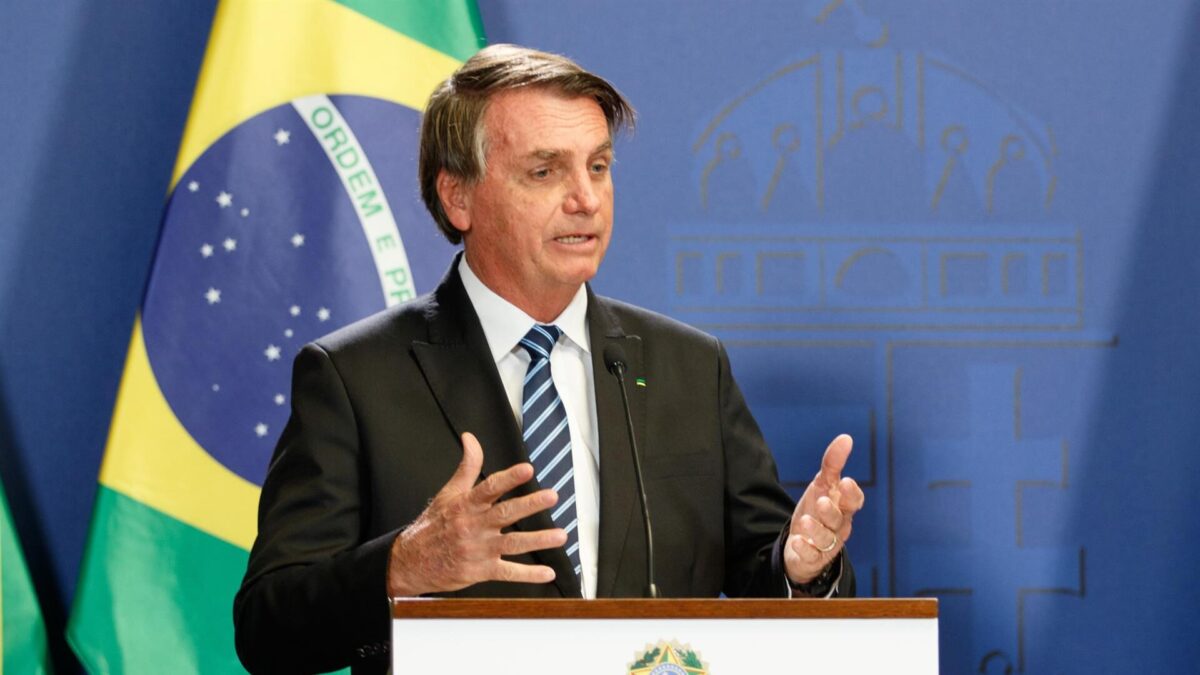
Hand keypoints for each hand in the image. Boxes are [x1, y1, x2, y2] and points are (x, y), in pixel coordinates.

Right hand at [387, 432, 566, 595]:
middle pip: (505, 514)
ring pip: (512, 543)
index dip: (509, 478)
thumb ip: (467, 466)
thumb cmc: (433, 526)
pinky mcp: (480, 571)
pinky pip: (507, 573)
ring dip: (538, 540)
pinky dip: (528, 575)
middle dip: (530, 505)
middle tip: (551, 496)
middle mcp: (474, 526)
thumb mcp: (448, 493)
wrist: (411, 562)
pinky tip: (547, 572)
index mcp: (466, 505)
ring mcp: (478, 550)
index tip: (527, 470)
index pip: (490, 488)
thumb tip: (471, 439)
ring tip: (560, 535)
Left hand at [784, 434, 864, 586]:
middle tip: (823, 501)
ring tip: (806, 521)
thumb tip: (846, 437)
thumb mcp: (822, 485)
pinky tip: (797, 541)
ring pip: (826, 539)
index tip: (845, 482)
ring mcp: (826, 544)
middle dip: (832, 511)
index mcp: (843, 507)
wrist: (802, 541)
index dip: (852, 493)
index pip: (854, 501)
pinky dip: (804, 549)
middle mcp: (838, 526)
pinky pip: (810, 556)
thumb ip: (833, 463)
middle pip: (840, 520)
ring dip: (816, 530)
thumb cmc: (817, 509)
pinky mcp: (812, 557)